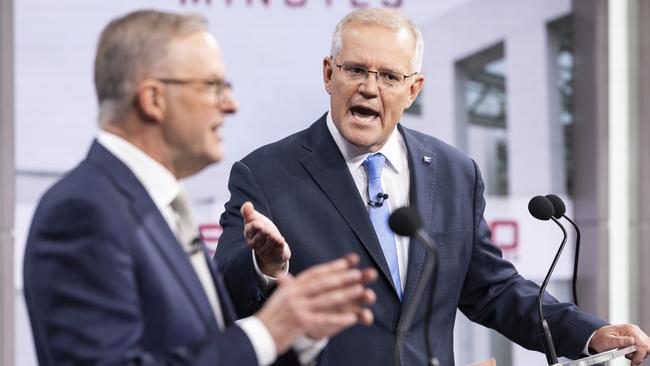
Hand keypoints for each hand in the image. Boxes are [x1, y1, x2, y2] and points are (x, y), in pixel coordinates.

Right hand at [241, 201, 289, 275]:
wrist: (273, 246)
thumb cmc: (263, 230)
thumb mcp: (256, 219)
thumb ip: (250, 212)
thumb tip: (247, 204)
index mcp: (249, 233)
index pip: (249, 230)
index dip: (255, 227)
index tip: (260, 223)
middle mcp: (255, 244)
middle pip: (258, 239)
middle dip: (265, 233)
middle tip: (269, 229)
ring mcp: (265, 251)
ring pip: (268, 246)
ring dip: (272, 240)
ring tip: (276, 236)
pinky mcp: (275, 256)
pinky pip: (276, 252)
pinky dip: (279, 247)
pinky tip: (281, 241)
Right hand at [256, 254, 376, 353]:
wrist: (256, 337)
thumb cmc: (268, 318)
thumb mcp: (276, 298)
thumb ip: (285, 287)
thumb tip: (283, 276)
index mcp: (290, 288)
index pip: (314, 274)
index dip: (331, 267)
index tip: (346, 263)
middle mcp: (294, 295)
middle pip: (322, 283)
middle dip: (342, 277)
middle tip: (359, 273)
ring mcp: (298, 308)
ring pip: (326, 299)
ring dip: (345, 294)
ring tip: (361, 290)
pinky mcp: (301, 323)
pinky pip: (324, 319)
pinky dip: (339, 318)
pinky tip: (352, 318)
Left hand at [589, 324, 649, 364]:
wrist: (597, 336)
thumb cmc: (601, 338)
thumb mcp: (608, 341)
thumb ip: (620, 341)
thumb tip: (631, 341)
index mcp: (629, 330)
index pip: (643, 345)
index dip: (639, 356)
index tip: (633, 362)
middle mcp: (634, 330)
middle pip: (647, 345)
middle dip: (641, 354)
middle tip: (631, 358)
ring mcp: (635, 333)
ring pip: (646, 346)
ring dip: (639, 353)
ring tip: (628, 353)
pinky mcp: (635, 337)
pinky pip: (643, 345)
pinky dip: (638, 351)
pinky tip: (629, 351)